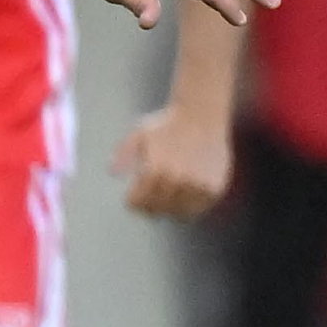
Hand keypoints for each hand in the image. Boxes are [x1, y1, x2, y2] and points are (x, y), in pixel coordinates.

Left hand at [114, 104, 233, 220]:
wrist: (202, 114)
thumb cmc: (167, 123)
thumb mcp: (140, 134)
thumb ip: (124, 153)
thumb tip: (112, 172)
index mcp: (156, 171)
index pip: (138, 202)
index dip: (133, 202)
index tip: (132, 199)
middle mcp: (178, 180)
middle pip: (157, 209)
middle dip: (149, 207)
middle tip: (148, 202)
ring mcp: (198, 186)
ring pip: (179, 213)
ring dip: (171, 208)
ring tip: (167, 199)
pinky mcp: (214, 187)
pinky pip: (199, 208)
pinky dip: (191, 207)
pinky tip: (184, 197)